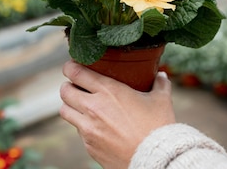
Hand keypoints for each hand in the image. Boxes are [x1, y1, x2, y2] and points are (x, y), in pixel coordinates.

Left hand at [60, 60, 174, 168]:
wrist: (155, 160)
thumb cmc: (158, 128)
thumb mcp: (161, 100)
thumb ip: (160, 84)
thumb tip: (162, 75)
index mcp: (109, 90)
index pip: (76, 72)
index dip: (70, 67)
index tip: (72, 67)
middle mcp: (93, 107)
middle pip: (64, 90)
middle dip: (68, 86)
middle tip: (76, 86)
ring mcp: (88, 127)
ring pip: (65, 110)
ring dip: (70, 106)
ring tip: (80, 105)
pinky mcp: (89, 145)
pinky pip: (77, 131)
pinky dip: (82, 126)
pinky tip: (95, 125)